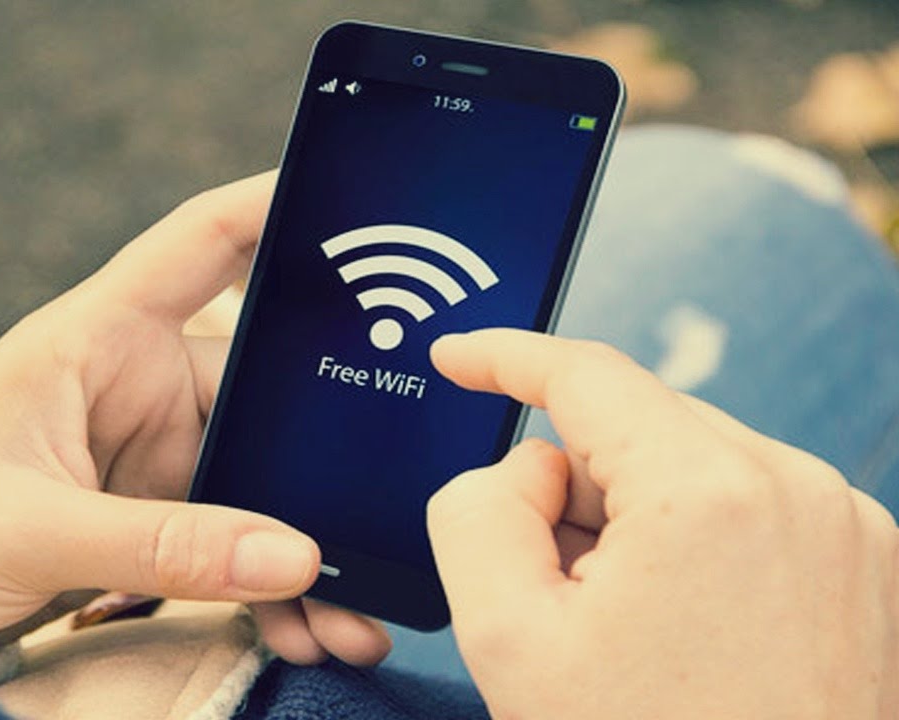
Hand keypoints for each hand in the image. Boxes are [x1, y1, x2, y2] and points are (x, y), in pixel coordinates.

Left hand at [0, 172, 389, 664]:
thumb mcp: (30, 527)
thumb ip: (160, 543)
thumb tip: (292, 556)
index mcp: (99, 338)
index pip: (202, 244)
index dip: (276, 207)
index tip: (359, 202)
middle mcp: (136, 386)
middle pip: (263, 387)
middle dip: (327, 451)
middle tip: (399, 501)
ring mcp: (149, 457)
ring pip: (259, 483)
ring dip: (307, 544)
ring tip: (357, 612)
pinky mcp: (149, 519)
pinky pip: (230, 544)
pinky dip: (267, 586)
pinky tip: (305, 628)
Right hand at [426, 329, 898, 717]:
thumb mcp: (509, 638)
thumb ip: (478, 511)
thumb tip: (528, 469)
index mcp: (708, 491)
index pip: (586, 374)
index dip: (504, 356)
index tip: (458, 358)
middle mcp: (796, 487)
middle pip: (637, 427)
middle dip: (573, 484)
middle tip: (550, 588)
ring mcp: (845, 525)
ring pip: (691, 465)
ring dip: (632, 519)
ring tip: (625, 630)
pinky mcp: (867, 563)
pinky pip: (746, 505)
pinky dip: (691, 540)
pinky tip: (678, 629)